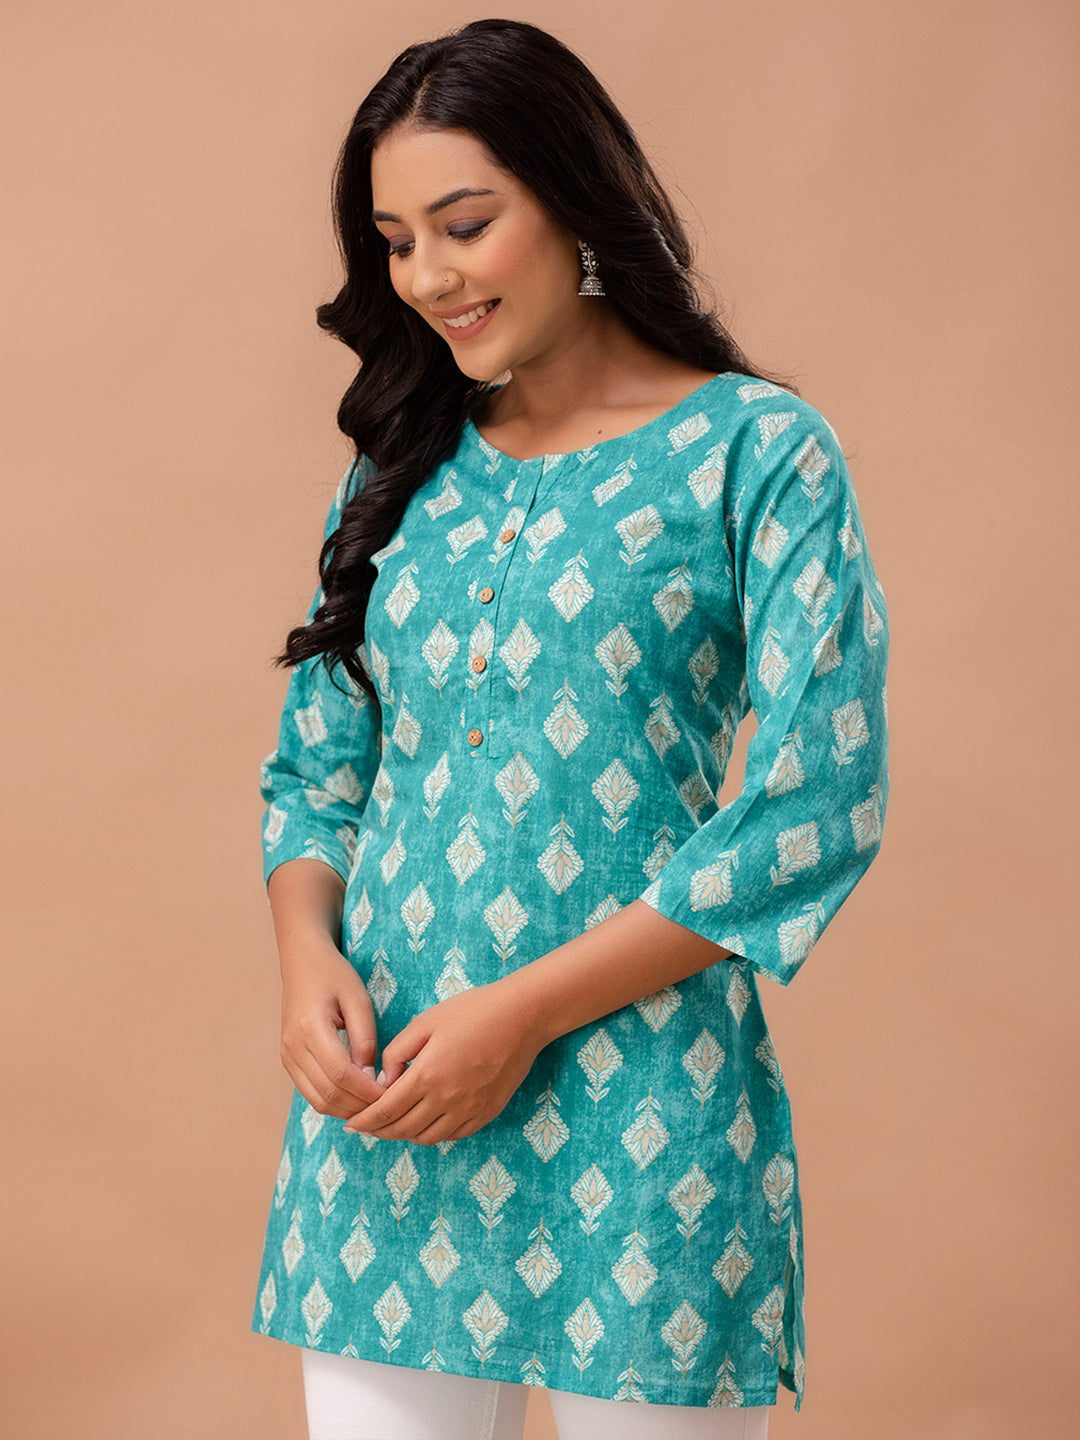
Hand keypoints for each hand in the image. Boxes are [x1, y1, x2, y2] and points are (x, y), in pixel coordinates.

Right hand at [279, 938, 388, 1119]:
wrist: (302, 962)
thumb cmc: (334, 976)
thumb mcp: (358, 1000)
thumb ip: (365, 1039)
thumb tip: (371, 1078)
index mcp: (310, 1027)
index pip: (340, 1074)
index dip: (367, 1091)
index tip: (392, 1093)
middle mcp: (293, 1046)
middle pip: (328, 1094)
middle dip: (361, 1105)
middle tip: (389, 1104)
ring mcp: (287, 1056)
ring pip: (318, 1100)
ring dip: (348, 1110)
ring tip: (376, 1105)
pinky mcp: (289, 1061)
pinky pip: (312, 1093)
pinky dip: (336, 1102)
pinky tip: (358, 1098)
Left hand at [343, 983, 543, 1145]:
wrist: (522, 1017)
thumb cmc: (472, 1011)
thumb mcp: (426, 1022)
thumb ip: (397, 1052)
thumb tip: (384, 1081)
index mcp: (427, 1076)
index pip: (385, 1111)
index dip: (364, 1122)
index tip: (350, 1124)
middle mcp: (447, 1100)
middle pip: (403, 1130)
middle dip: (379, 1132)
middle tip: (366, 1128)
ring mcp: (469, 1109)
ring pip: (427, 1137)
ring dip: (405, 1135)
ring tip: (394, 1125)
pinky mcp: (487, 1112)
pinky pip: (453, 1135)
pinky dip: (434, 1133)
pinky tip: (426, 1122)